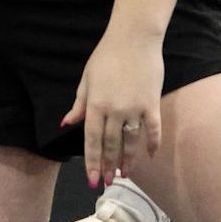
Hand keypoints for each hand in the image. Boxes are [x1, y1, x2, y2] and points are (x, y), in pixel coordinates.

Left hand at [60, 29, 163, 189]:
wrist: (133, 39)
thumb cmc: (106, 56)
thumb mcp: (86, 79)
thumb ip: (79, 104)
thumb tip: (67, 124)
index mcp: (95, 104)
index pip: (91, 140)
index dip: (91, 162)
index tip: (92, 180)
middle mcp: (114, 110)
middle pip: (111, 145)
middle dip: (108, 166)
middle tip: (108, 182)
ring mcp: (135, 109)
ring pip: (131, 142)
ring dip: (128, 160)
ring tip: (125, 174)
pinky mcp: (152, 105)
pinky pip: (153, 130)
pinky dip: (152, 144)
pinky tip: (150, 155)